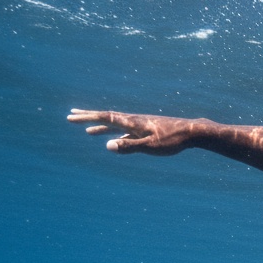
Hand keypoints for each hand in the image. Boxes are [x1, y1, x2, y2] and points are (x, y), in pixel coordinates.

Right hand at [67, 109, 204, 155]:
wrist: (192, 132)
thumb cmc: (172, 140)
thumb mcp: (150, 146)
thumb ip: (129, 146)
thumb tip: (107, 145)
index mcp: (132, 122)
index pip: (105, 117)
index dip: (87, 117)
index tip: (71, 116)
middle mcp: (134, 121)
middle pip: (107, 117)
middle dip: (88, 117)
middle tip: (71, 115)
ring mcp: (140, 125)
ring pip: (116, 125)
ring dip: (101, 126)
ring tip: (88, 131)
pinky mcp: (147, 131)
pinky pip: (126, 132)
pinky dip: (116, 134)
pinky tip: (114, 140)